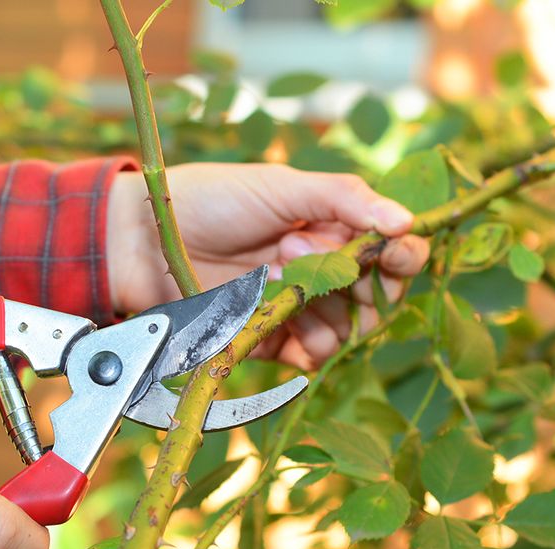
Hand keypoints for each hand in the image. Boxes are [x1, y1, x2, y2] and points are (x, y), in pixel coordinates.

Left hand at [106, 163, 429, 369]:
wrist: (147, 239)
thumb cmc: (212, 200)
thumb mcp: (283, 186)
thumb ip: (345, 198)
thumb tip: (407, 221)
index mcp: (332, 227)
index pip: (391, 251)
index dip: (402, 255)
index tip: (398, 253)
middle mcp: (322, 270)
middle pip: (376, 297)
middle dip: (360, 282)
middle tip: (305, 252)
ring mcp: (297, 308)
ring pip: (347, 329)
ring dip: (325, 306)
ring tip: (277, 271)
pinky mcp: (271, 339)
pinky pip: (312, 355)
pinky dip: (310, 343)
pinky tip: (283, 317)